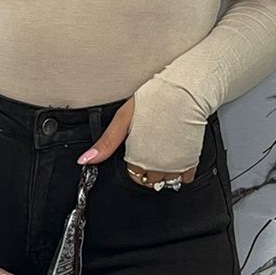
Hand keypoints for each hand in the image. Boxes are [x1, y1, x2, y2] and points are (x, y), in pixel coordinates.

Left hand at [77, 96, 198, 185]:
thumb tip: (85, 160)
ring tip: (163, 151)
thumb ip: (106, 143)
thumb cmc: (155, 101)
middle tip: (150, 148)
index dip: (133, 163)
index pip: (132, 175)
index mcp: (137, 158)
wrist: (185, 93)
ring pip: (166, 180)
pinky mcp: (190, 161)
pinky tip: (177, 157)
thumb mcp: (123, 119)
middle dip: (147, 168)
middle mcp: (156, 166)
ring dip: (163, 171)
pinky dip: (181, 173)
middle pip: (149, 179)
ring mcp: (174, 166)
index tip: (138, 152)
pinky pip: (184, 179)